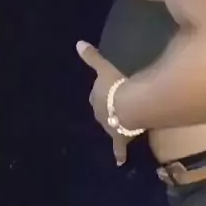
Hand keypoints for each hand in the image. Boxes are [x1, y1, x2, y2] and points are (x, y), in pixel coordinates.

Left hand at [76, 40, 128, 166]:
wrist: (128, 106)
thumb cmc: (115, 86)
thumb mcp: (104, 69)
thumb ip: (92, 57)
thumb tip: (78, 43)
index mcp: (96, 98)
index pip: (95, 96)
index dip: (100, 94)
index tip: (106, 91)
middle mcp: (99, 114)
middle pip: (101, 111)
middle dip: (107, 109)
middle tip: (115, 105)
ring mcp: (109, 127)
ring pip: (110, 126)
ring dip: (113, 125)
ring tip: (121, 124)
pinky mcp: (120, 137)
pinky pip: (119, 147)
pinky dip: (119, 154)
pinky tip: (119, 162)